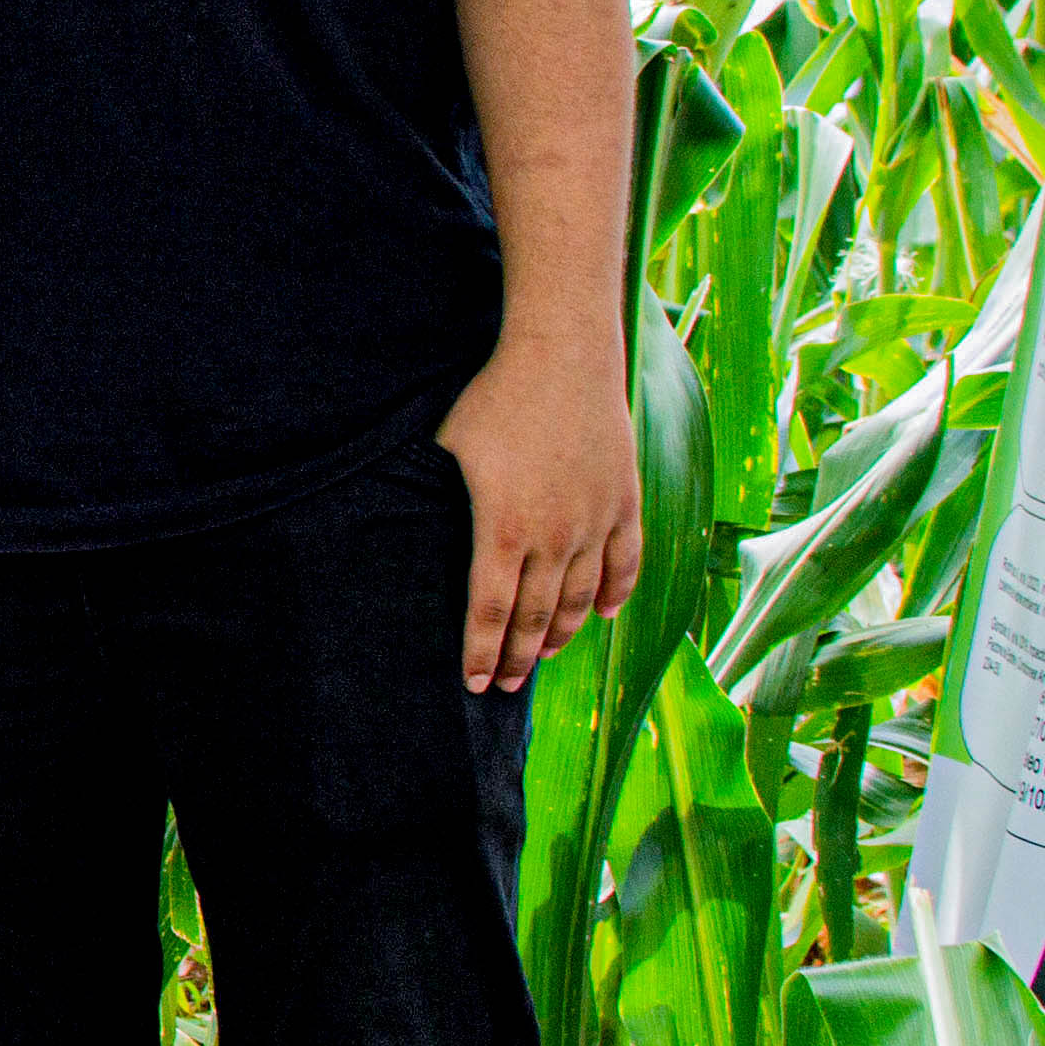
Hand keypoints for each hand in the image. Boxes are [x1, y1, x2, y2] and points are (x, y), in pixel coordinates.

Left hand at [437, 337, 640, 690]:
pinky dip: (614, 595)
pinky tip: (600, 615)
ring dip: (561, 635)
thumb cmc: (495, 401)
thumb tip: (419, 536)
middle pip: (536, 618)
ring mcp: (596, 522)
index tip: (475, 683)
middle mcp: (554, 538)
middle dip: (518, 658)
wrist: (561, 359)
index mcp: (502, 531)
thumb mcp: (449, 452)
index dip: (482, 653)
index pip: (490, 613)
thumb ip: (444, 504)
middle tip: (506, 686)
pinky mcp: (625, 503)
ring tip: (544, 658)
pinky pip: (626, 564)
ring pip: (580, 600)